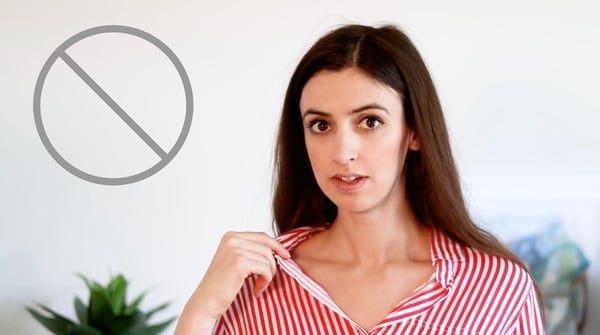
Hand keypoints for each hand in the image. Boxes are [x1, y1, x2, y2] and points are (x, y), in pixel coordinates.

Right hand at [175, 231, 290, 334]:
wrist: (206, 301)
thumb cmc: (222, 285)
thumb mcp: (236, 261)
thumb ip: (251, 251)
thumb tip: (278, 249)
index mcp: (231, 236)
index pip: (262, 236)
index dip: (277, 246)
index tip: (286, 256)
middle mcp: (232, 239)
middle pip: (267, 247)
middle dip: (272, 264)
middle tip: (266, 280)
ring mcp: (235, 249)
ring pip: (268, 258)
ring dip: (268, 275)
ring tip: (259, 286)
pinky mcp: (239, 262)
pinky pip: (265, 269)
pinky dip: (265, 281)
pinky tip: (256, 290)